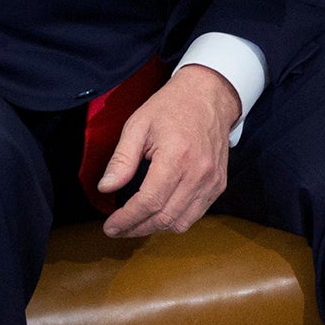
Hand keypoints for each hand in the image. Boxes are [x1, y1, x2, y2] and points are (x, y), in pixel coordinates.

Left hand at [100, 63, 236, 238]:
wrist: (209, 96)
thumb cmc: (172, 107)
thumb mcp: (138, 125)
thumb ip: (122, 159)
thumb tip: (106, 187)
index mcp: (176, 157)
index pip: (149, 202)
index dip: (127, 219)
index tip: (110, 226)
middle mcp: (198, 172)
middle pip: (164, 218)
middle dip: (137, 229)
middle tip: (119, 228)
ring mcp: (212, 180)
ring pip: (181, 222)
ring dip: (156, 228)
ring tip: (137, 222)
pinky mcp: (219, 184)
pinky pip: (196, 214)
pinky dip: (176, 219)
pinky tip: (160, 211)